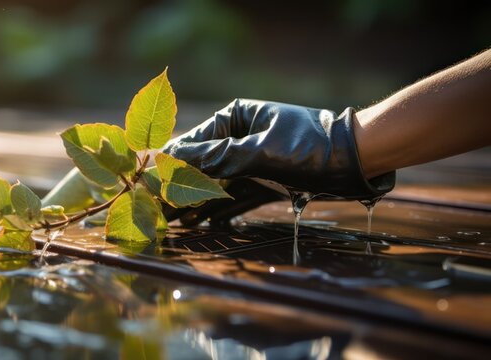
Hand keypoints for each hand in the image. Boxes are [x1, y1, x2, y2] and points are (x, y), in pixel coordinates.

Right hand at [161, 99, 394, 222]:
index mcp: (235, 118)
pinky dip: (217, 211)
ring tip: (169, 223)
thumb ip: (218, 159)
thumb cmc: (310, 146)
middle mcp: (238, 138)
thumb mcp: (261, 151)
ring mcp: (250, 161)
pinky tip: (198, 224)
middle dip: (176, 189)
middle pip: (199, 167)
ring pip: (214, 186)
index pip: (192, 144)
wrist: (358, 159)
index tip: (146, 186)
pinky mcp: (264, 182)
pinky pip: (233, 199)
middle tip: (152, 211)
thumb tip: (174, 162)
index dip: (168, 166)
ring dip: (193, 204)